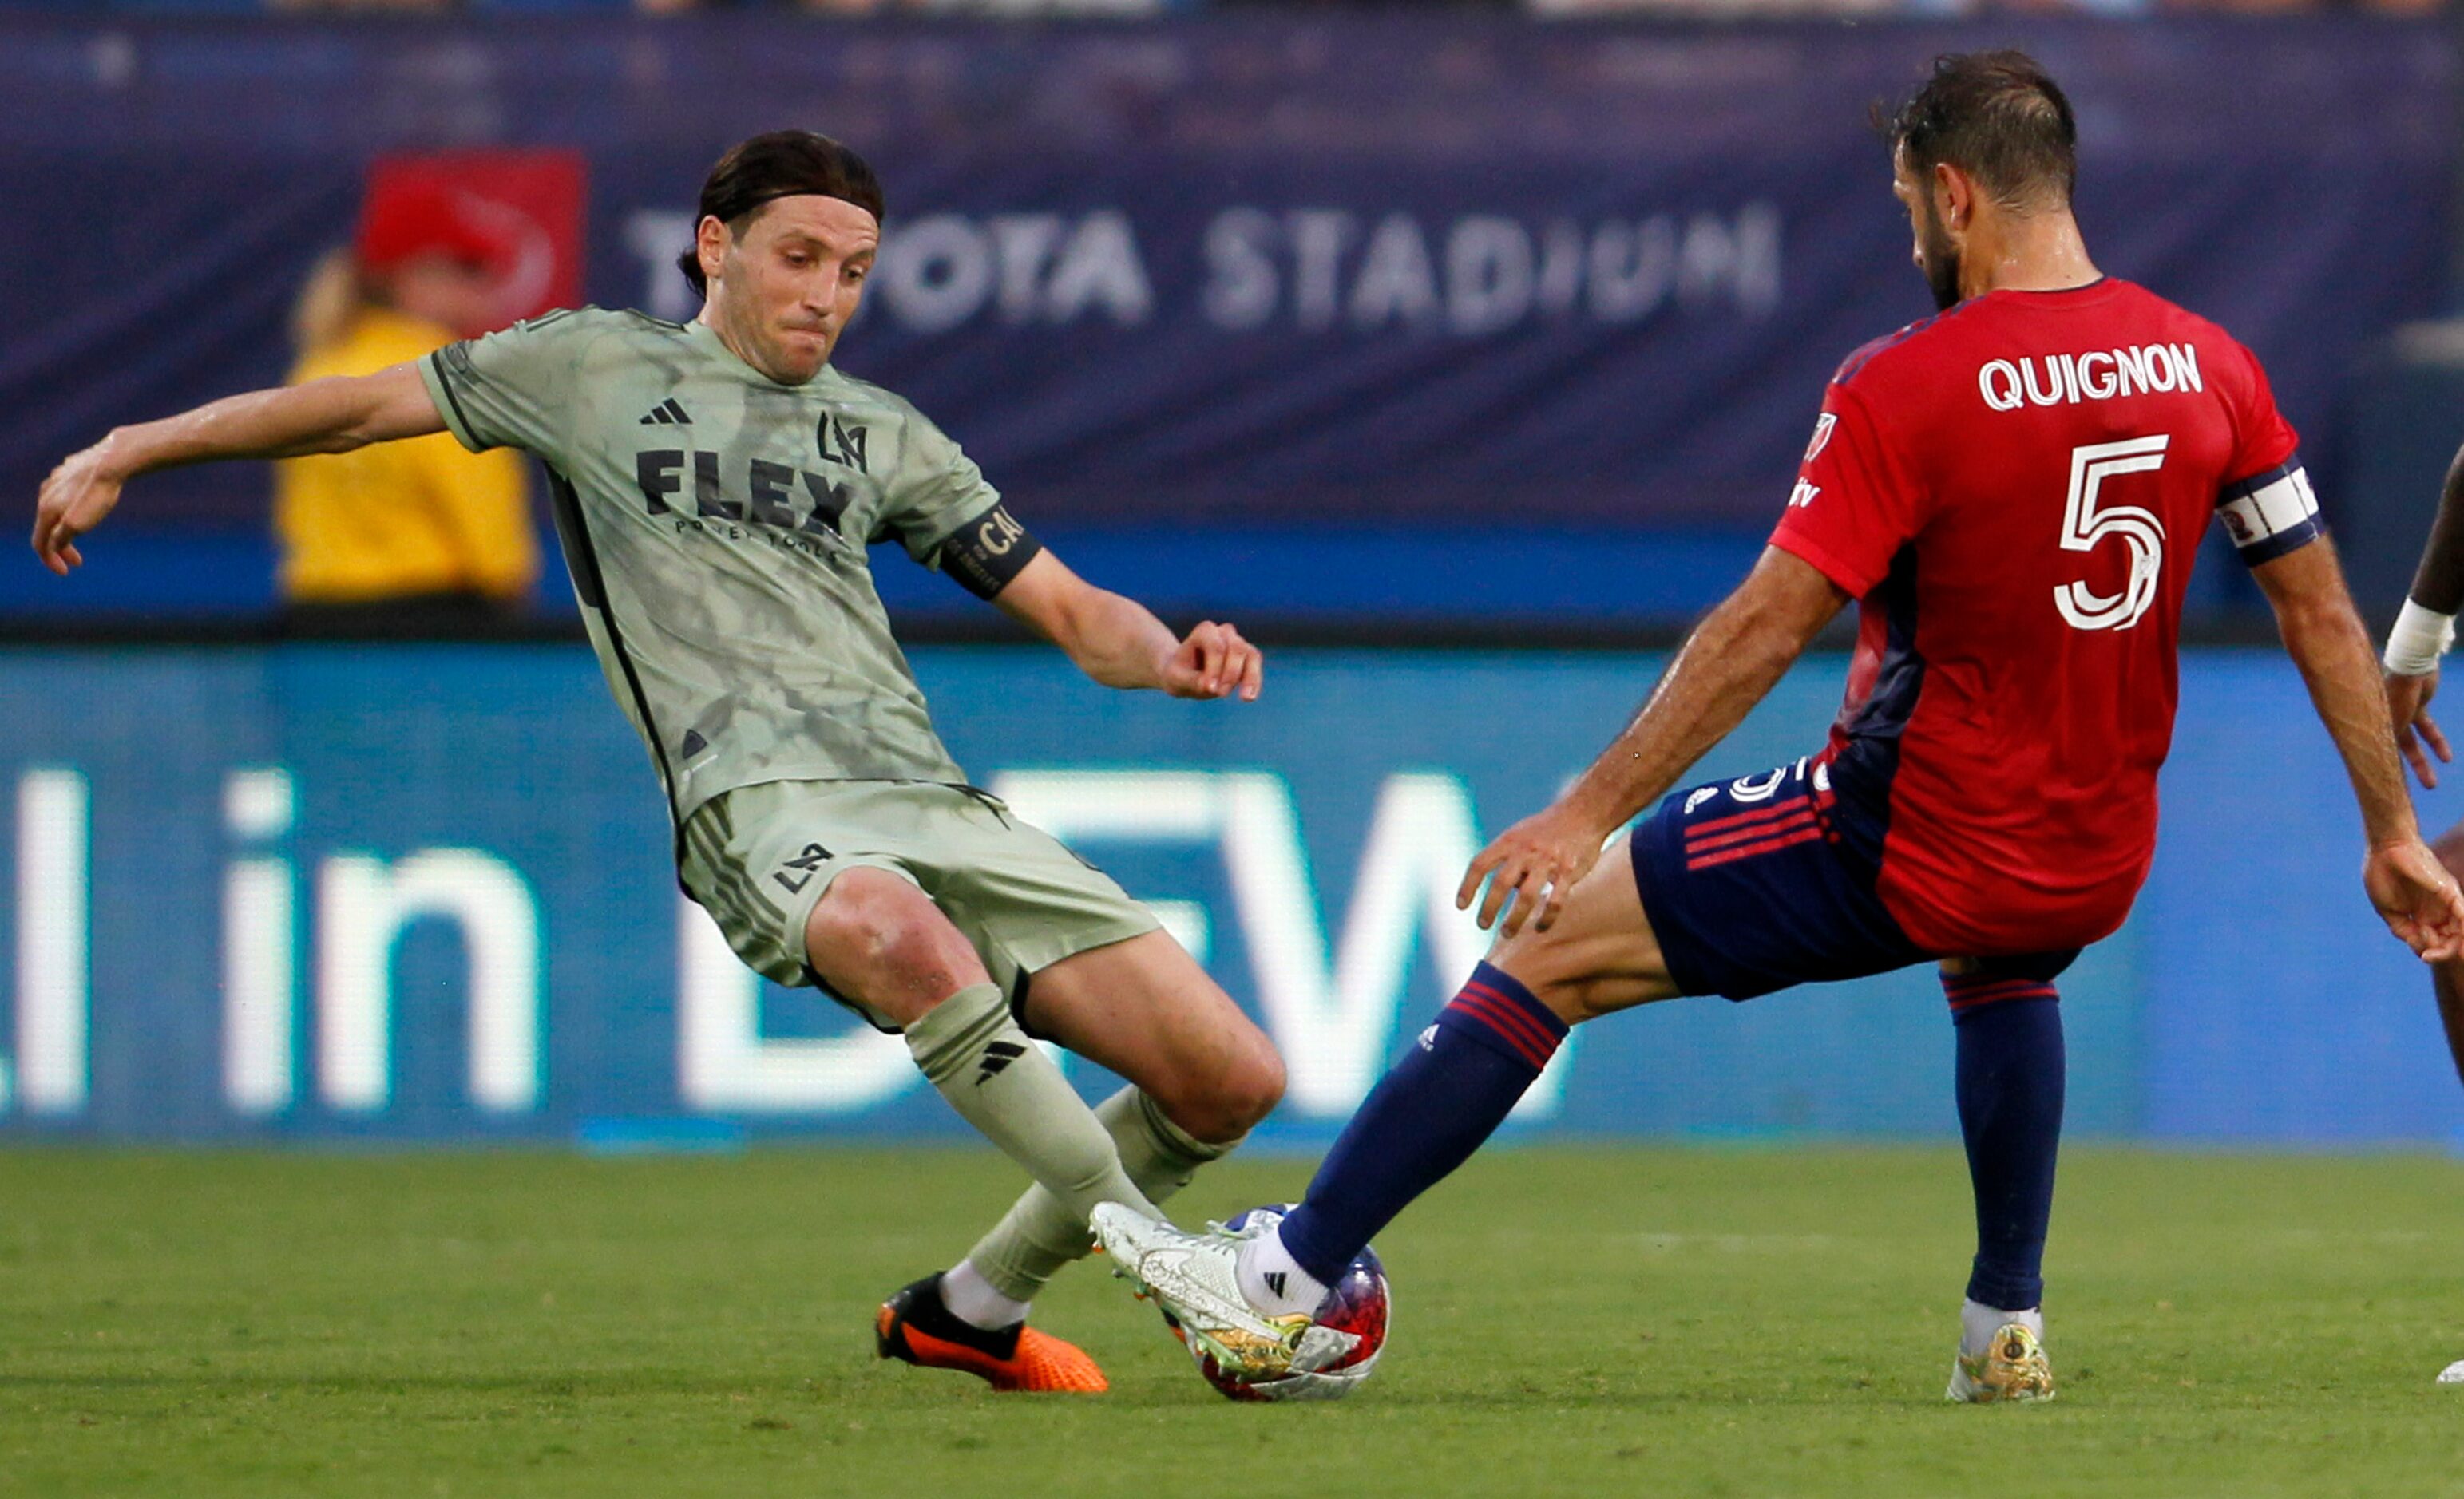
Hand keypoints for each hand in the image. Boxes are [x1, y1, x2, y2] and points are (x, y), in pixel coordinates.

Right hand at [31, 438, 127, 575]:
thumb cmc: (98, 494)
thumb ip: (61, 538)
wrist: (113, 460)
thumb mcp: (78, 523)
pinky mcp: (72, 469)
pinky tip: (82, 505)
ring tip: (81, 533)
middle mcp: (46, 493)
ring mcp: (58, 479)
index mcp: (45, 509)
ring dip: (65, 527)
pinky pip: (65, 491)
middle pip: (47, 527)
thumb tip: (52, 546)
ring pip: (55, 508)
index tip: (66, 572)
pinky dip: (71, 507)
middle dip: (61, 547)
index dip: (50, 561)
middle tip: (78, 560)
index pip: (40, 543)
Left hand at [1158, 621, 1261, 701]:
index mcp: (1204, 631)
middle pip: (1236, 648)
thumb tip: (1212, 687)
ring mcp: (1238, 643)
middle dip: (1231, 672)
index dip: (1215, 667)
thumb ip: (1192, 681)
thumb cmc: (1179, 674)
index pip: (1216, 646)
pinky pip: (1256, 667)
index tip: (1210, 688)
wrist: (1184, 675)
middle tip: (1221, 694)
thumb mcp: (1177, 679)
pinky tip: (1250, 698)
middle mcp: (1224, 633)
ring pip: (1252, 655)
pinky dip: (1255, 682)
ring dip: (1250, 677)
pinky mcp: (1247, 658)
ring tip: (1245, 698)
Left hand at [1458, 801, 1613, 937]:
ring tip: (1507, 933)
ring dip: (1514, 919)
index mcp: (1509, 841)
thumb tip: (1501, 893)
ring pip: (1527, 897)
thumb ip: (1507, 860)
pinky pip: (1555, 901)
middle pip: (1501, 883)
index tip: (1461, 906)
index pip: (1480, 864)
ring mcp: (1548, 861)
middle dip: (1489, 908)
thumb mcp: (1519, 834)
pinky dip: (1546, 918)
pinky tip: (1540, 928)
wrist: (1583, 812)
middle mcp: (1525, 850)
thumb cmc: (1546, 828)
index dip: (1468, 886)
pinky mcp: (1569, 871)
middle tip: (1482, 925)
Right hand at [2364, 838, 2463, 962]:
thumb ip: (2403, 930)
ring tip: (2436, 952)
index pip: (2434, 941)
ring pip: (2460, 932)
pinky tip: (2460, 946)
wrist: (2385, 848)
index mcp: (2422, 915)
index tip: (2417, 951)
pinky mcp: (2450, 893)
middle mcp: (2438, 910)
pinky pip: (2463, 916)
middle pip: (2449, 940)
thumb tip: (2420, 949)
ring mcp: (2446, 902)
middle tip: (2427, 956)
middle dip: (2441, 953)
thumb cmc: (2382, 874)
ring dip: (2453, 947)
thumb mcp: (2389, 910)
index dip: (2428, 951)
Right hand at [2386, 668, 2450, 789]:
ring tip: (2433, 785)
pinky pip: (2427, 729)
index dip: (2384, 772)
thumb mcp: (2389, 717)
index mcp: (2374, 725)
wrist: (2413, 663)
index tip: (2389, 792)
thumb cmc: (2397, 689)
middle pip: (2397, 752)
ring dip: (2423, 763)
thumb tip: (2378, 765)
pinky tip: (2446, 759)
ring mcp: (2401, 713)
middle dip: (2409, 772)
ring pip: (2414, 743)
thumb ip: (2384, 738)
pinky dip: (2436, 743)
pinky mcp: (2418, 706)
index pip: (2378, 754)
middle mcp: (2384, 720)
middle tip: (2418, 791)